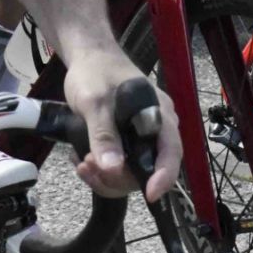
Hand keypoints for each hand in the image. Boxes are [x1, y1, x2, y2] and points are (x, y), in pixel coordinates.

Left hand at [61, 50, 180, 199]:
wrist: (87, 57)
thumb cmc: (96, 72)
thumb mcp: (95, 102)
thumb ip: (104, 134)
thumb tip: (112, 168)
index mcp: (159, 115)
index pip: (171, 153)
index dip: (164, 177)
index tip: (150, 195)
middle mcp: (156, 129)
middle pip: (148, 169)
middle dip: (118, 177)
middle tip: (87, 165)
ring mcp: (141, 136)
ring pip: (132, 173)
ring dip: (106, 177)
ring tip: (81, 163)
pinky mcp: (126, 141)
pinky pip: (120, 166)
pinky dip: (101, 170)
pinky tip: (82, 160)